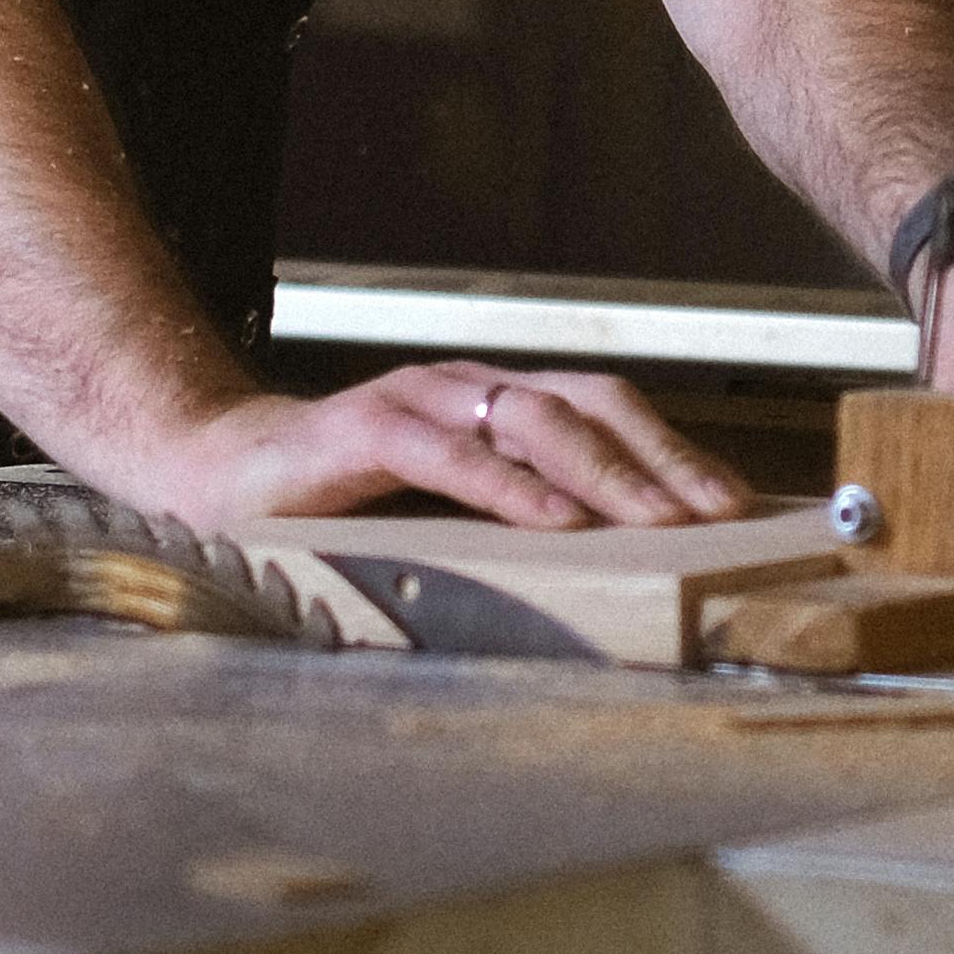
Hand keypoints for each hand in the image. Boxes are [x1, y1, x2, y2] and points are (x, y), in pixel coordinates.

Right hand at [124, 363, 749, 529]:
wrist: (215, 476)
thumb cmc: (346, 504)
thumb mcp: (453, 512)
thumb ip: (521, 517)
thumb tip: (624, 565)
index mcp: (499, 404)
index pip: (610, 412)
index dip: (676, 451)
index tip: (738, 502)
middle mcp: (469, 388)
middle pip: (591, 407)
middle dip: (663, 461)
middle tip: (721, 513)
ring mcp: (417, 401)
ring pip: (531, 422)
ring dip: (604, 473)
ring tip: (659, 523)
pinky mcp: (362, 430)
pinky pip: (447, 453)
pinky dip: (505, 486)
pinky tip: (553, 521)